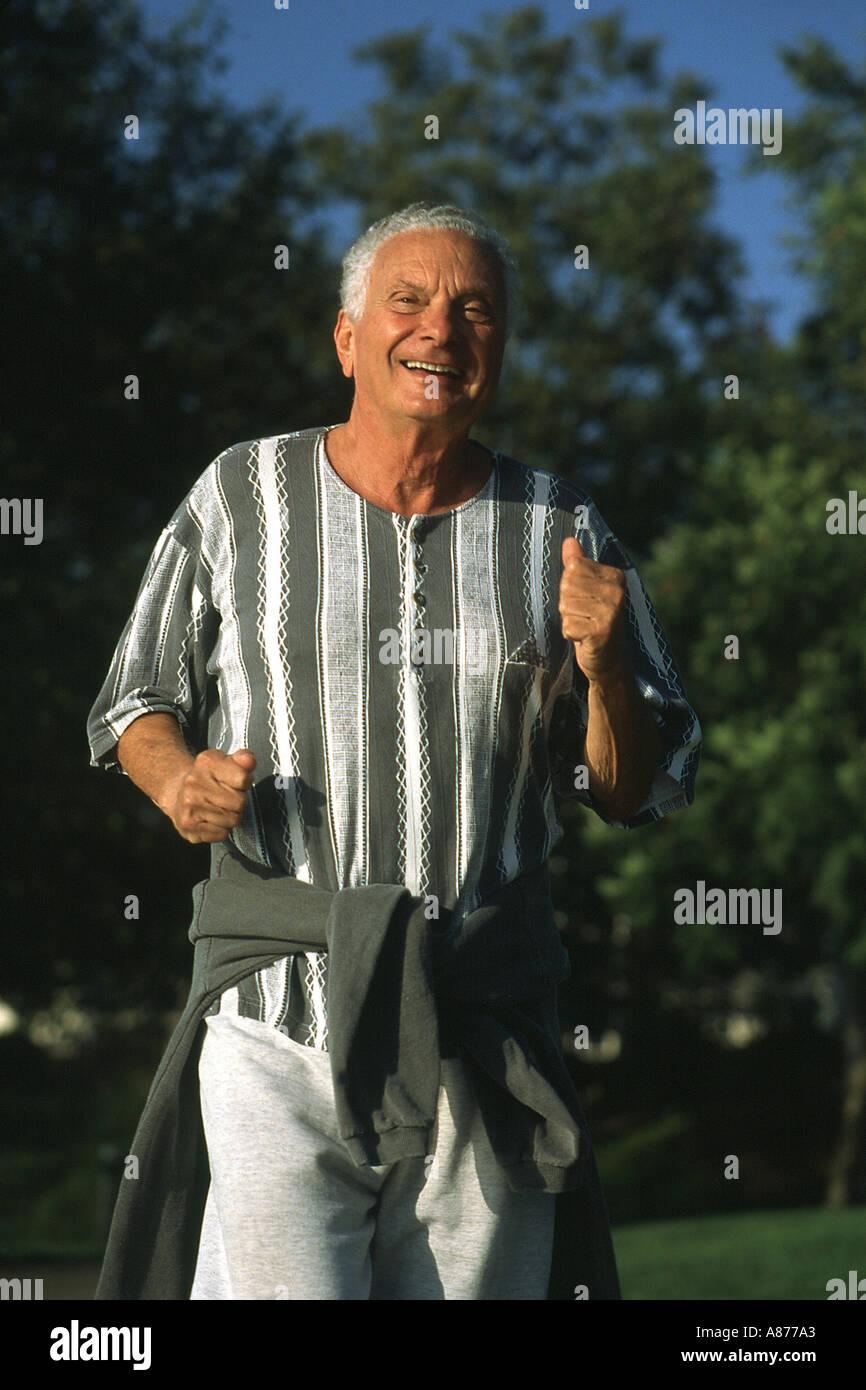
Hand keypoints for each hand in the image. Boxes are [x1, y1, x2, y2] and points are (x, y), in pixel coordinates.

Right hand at [165, 748, 256, 843]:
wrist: (177, 791)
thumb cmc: (206, 777)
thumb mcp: (224, 761)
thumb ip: (243, 759)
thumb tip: (249, 760)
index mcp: (206, 763)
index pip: (242, 778)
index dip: (245, 782)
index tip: (237, 781)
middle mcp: (194, 784)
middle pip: (240, 802)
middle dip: (238, 800)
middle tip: (228, 796)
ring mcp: (189, 807)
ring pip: (233, 820)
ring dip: (230, 815)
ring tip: (219, 807)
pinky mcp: (189, 828)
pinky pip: (222, 834)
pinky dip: (221, 829)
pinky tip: (211, 818)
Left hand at [558, 536, 628, 684]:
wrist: (610, 661)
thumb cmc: (594, 622)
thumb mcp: (588, 591)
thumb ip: (579, 564)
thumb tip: (569, 541)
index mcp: (615, 576)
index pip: (573, 568)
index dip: (570, 586)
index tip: (585, 600)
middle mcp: (616, 591)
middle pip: (567, 586)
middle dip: (568, 604)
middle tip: (583, 616)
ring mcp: (611, 612)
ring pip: (566, 605)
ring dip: (569, 620)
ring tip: (584, 626)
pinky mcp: (602, 631)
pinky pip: (568, 626)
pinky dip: (570, 635)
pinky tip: (585, 639)